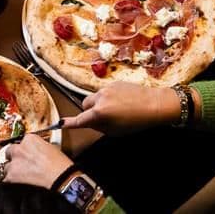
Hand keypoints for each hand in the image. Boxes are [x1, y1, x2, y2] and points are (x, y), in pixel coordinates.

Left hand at [2, 134, 73, 188]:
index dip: (23, 150)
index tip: (26, 155)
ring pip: (7, 167)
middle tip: (23, 166)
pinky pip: (6, 179)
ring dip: (13, 171)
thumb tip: (34, 152)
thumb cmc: (61, 166)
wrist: (62, 180)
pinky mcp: (11, 177)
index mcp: (30, 139)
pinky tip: (21, 184)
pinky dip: (12, 182)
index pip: (20, 142)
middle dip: (15, 158)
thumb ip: (38, 147)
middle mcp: (19, 149)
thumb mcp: (51, 148)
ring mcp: (14, 164)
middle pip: (10, 152)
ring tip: (24, 177)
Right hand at [63, 82, 179, 134]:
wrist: (154, 104)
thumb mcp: (115, 131)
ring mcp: (106, 88)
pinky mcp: (113, 83)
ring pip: (94, 97)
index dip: (69, 123)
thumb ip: (99, 126)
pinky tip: (122, 102)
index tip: (60, 123)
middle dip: (89, 111)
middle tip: (101, 118)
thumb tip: (90, 122)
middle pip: (85, 104)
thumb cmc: (136, 122)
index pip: (80, 119)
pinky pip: (104, 92)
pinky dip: (108, 97)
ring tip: (116, 110)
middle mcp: (100, 98)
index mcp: (99, 113)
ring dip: (99, 104)